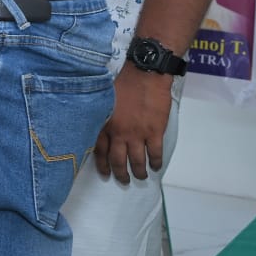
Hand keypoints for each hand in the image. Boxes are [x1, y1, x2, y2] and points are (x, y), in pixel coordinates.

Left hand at [93, 66, 173, 182]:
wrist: (145, 75)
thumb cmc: (124, 83)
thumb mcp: (105, 101)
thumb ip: (103, 117)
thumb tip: (102, 130)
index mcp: (105, 124)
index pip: (99, 150)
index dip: (102, 164)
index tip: (105, 172)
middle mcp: (119, 132)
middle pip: (117, 160)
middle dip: (120, 173)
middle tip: (123, 180)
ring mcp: (137, 134)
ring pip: (137, 161)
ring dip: (139, 172)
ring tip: (141, 177)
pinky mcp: (154, 132)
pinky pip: (155, 154)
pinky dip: (156, 163)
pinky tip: (156, 167)